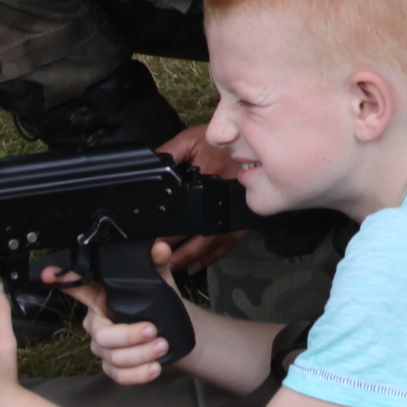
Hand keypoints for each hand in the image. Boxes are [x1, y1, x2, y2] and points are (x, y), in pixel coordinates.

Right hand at [44, 239, 186, 385]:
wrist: (171, 331)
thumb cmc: (158, 304)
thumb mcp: (159, 281)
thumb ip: (156, 264)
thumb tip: (159, 248)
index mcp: (102, 299)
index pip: (79, 287)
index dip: (63, 280)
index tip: (48, 274)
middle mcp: (98, 324)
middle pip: (102, 335)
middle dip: (128, 335)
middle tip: (152, 330)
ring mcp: (104, 349)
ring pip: (113, 357)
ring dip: (140, 354)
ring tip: (162, 346)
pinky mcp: (114, 368)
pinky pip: (119, 376)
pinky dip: (137, 375)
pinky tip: (154, 368)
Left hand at [157, 125, 248, 272]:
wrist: (259, 143)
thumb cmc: (225, 141)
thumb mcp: (192, 139)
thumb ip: (168, 152)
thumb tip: (148, 165)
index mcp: (207, 176)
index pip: (179, 210)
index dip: (161, 228)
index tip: (146, 238)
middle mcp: (222, 199)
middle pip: (193, 233)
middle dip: (171, 249)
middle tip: (153, 259)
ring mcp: (234, 212)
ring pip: (209, 244)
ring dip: (189, 258)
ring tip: (171, 267)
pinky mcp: (243, 219)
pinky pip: (226, 244)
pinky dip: (211, 257)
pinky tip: (196, 264)